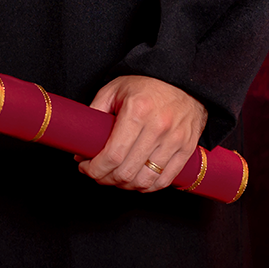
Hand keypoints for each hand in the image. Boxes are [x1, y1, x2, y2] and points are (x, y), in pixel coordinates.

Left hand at [76, 75, 207, 192]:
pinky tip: (136, 180)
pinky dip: (148, 187)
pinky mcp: (186, 150)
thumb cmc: (147, 83)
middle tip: (97, 174)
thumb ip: (97, 110)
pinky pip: (165, 180)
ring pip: (145, 181)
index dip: (95, 169)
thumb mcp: (115, 88)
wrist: (184, 80)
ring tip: (115, 178)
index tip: (85, 167)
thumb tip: (82, 139)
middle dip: (106, 179)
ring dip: (125, 186)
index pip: (112, 155)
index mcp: (137, 111)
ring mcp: (174, 141)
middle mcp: (157, 128)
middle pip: (127, 172)